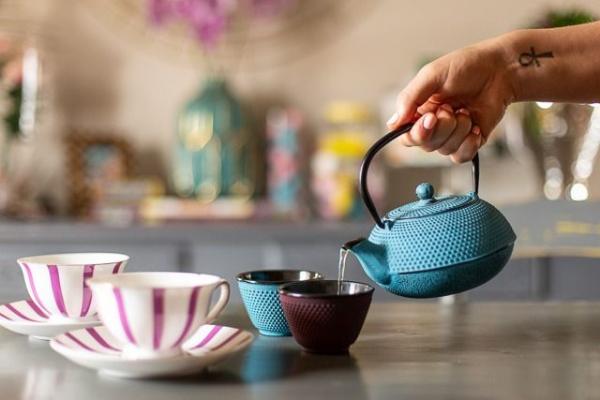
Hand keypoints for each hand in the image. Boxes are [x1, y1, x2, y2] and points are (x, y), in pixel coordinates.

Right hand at [387, 39, 514, 162]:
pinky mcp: (469, 142)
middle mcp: (432, 126)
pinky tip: (476, 127)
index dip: (417, 132)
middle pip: (425, 145)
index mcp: (418, 110)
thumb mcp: (431, 75)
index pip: (406, 135)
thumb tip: (393, 123)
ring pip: (444, 150)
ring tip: (466, 111)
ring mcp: (451, 135)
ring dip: (459, 130)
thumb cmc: (466, 66)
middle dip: (442, 127)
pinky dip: (469, 143)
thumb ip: (409, 98)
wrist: (501, 70)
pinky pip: (461, 156)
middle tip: (452, 108)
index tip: (430, 117)